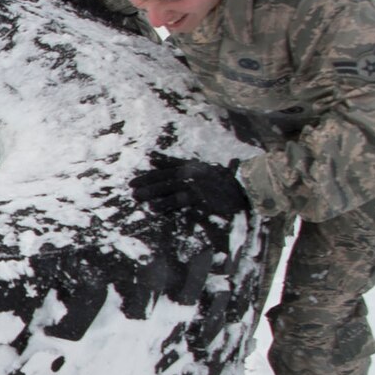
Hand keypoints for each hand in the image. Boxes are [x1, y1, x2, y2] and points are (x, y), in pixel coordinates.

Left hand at [131, 155, 247, 217]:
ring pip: (179, 195)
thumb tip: (151, 158)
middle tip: (133, 195)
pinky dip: (181, 212)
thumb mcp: (193, 165)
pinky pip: (194, 209)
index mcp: (190, 167)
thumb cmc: (215, 176)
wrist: (243, 186)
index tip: (131, 183)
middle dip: (150, 189)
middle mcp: (194, 177)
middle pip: (168, 183)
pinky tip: (170, 216)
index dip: (147, 177)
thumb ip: (172, 162)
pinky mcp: (210, 203)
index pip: (164, 171)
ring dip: (163, 201)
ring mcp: (202, 190)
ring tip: (148, 207)